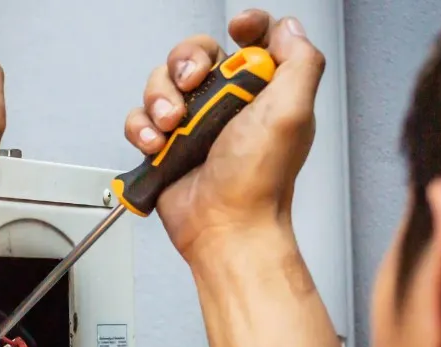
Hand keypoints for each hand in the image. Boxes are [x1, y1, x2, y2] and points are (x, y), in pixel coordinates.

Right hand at [124, 10, 325, 261]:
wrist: (223, 224)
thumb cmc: (258, 180)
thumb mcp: (293, 111)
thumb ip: (299, 61)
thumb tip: (288, 29)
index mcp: (263, 89)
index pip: (254, 38)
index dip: (244, 27)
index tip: (237, 29)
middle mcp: (227, 103)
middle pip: (195, 54)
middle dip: (186, 63)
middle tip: (192, 85)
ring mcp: (193, 123)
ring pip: (161, 84)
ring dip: (159, 100)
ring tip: (171, 125)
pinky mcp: (165, 145)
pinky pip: (140, 119)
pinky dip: (142, 129)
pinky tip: (158, 145)